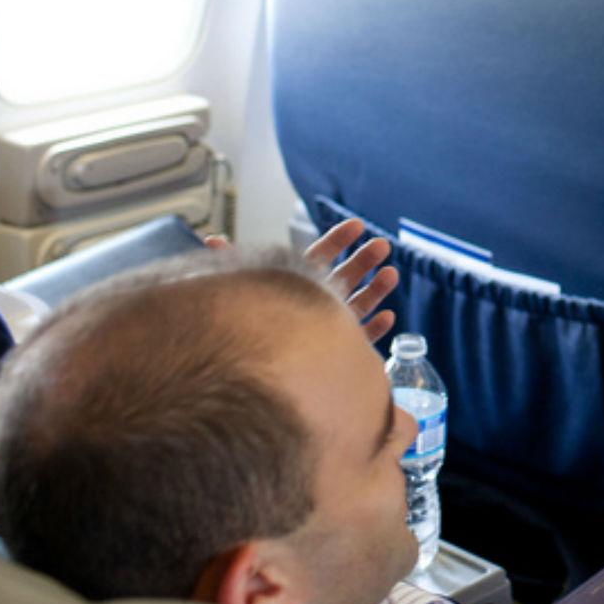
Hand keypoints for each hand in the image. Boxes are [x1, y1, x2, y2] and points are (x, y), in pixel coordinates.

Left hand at [211, 218, 398, 341]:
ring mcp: (327, 328)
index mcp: (294, 285)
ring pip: (358, 306)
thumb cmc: (246, 326)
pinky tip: (388, 317)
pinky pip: (361, 340)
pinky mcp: (336, 355)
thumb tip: (211, 240)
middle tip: (381, 244)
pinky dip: (376, 328)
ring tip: (391, 274)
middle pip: (345, 277)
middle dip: (364, 260)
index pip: (319, 256)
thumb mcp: (241, 291)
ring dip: (376, 290)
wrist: (249, 379)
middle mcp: (313, 304)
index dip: (337, 240)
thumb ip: (230, 266)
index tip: (356, 224)